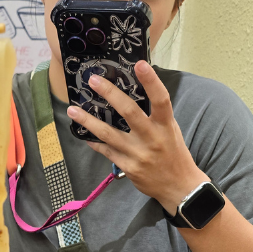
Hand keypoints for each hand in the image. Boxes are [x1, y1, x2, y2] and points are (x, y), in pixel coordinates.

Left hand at [66, 60, 208, 212]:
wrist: (180, 187)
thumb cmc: (174, 153)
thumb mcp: (170, 131)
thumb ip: (155, 115)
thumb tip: (136, 93)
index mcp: (165, 125)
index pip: (160, 99)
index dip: (151, 81)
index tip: (140, 64)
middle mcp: (152, 138)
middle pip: (129, 112)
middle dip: (110, 94)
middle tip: (93, 80)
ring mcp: (138, 153)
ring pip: (108, 133)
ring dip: (88, 121)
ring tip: (72, 110)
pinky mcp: (127, 166)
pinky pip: (106, 150)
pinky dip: (94, 141)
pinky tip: (82, 133)